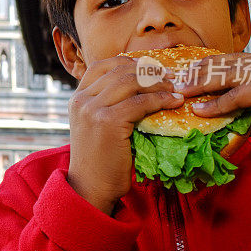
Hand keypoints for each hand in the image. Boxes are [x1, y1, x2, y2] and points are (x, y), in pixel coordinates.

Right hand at [68, 56, 184, 214]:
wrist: (90, 187)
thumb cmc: (99, 160)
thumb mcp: (95, 126)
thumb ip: (106, 106)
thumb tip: (138, 88)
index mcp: (77, 98)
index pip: (102, 65)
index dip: (128, 62)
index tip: (149, 68)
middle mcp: (82, 100)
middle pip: (119, 71)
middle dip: (149, 71)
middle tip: (170, 78)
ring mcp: (93, 110)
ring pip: (131, 82)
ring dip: (158, 83)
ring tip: (174, 89)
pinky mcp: (108, 122)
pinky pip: (141, 102)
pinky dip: (161, 99)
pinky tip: (174, 102)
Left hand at [174, 48, 250, 152]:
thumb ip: (242, 104)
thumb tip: (210, 109)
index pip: (236, 58)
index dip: (209, 65)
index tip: (187, 73)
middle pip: (229, 62)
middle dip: (200, 71)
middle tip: (177, 80)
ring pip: (230, 74)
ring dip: (202, 84)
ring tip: (182, 91)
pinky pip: (239, 94)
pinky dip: (218, 103)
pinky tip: (201, 110)